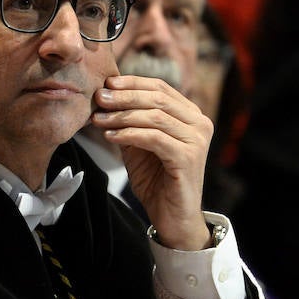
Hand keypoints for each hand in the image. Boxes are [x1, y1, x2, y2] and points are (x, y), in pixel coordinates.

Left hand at [92, 74, 211, 250]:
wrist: (173, 216)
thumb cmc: (157, 180)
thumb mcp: (139, 144)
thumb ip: (129, 121)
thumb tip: (105, 97)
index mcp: (191, 115)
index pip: (161, 87)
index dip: (133, 82)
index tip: (107, 83)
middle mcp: (200, 123)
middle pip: (158, 98)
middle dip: (124, 96)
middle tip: (99, 98)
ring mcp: (197, 140)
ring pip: (155, 116)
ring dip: (122, 116)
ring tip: (99, 119)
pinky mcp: (188, 157)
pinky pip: (153, 138)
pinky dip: (129, 134)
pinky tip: (111, 136)